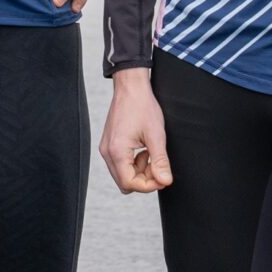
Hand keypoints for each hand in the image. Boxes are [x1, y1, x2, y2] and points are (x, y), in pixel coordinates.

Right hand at [99, 68, 172, 193]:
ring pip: (123, 175)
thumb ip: (160, 161)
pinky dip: (133, 163)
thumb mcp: (156, 135)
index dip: (149, 185)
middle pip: (125, 183)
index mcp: (116, 151)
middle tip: (158, 165)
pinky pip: (120, 164)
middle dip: (144, 179)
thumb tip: (165, 181)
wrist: (130, 87)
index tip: (163, 177)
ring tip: (150, 153)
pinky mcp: (109, 144)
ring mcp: (106, 148)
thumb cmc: (142, 106)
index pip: (130, 184)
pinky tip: (143, 150)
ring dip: (139, 171)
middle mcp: (107, 152)